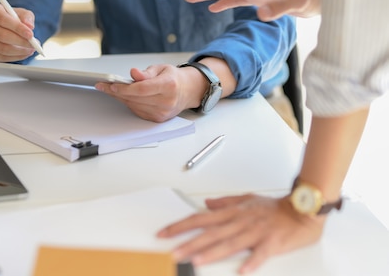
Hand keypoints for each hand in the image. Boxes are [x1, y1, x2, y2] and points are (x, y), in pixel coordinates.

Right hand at [0, 1, 36, 61]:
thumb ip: (26, 17)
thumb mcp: (20, 12)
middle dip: (21, 42)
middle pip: (2, 35)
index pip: (2, 19)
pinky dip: (14, 57)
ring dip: (19, 51)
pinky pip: (0, 57)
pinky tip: (23, 54)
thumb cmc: (10, 17)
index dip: (17, 28)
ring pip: (2, 48)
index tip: (30, 34)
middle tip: (33, 44)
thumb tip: (29, 26)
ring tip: (31, 49)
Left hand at [95, 64, 200, 122]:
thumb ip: (146, 73)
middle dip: (117, 92)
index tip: (112, 85)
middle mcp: (167, 101)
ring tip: (110, 89)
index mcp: (169, 85)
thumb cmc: (173, 78)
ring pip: (134, 105)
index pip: (142, 89)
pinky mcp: (157, 119)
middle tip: (103, 85)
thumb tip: (134, 73)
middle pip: (135, 98)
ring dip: (120, 98)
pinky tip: (122, 96)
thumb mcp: (161, 69)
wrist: (186, 91)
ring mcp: (162, 112)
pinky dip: (128, 103)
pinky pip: (137, 111)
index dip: (125, 88)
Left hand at [157, 194, 325, 273]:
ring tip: (195, 261)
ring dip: (212, 252)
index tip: (165, 233)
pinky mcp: (272, 243)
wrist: (303, 209)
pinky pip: (260, 254)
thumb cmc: (275, 207)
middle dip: (189, 243)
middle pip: (210, 233)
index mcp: (233, 213)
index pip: (200, 218)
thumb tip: (207, 204)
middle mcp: (240, 222)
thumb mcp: (247, 199)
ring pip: (230, 244)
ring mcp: (255, 233)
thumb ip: (225, 203)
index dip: (181, 226)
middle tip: (173, 253)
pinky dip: (251, 262)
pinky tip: (242, 271)